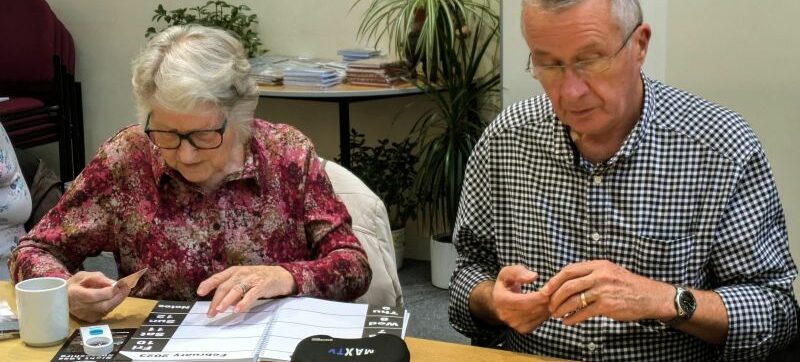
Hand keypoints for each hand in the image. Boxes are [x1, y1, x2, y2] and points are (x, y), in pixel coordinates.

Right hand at [67, 271, 130, 322]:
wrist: (65, 297)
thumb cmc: (75, 284)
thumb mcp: (83, 275)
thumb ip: (98, 278)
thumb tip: (113, 283)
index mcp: (74, 294)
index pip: (91, 296)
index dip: (106, 291)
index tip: (118, 284)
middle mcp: (79, 308)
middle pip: (102, 305)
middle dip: (118, 296)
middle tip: (127, 286)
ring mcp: (85, 316)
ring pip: (107, 309)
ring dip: (119, 299)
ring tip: (126, 288)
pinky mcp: (91, 319)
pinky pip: (106, 312)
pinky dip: (114, 303)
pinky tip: (118, 295)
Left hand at [197, 265, 296, 316]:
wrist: (280, 275)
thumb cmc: (258, 279)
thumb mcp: (243, 281)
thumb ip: (233, 292)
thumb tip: (223, 304)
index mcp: (234, 272)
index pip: (218, 278)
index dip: (208, 284)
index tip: (199, 292)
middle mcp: (241, 274)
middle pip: (225, 286)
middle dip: (216, 300)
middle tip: (211, 313)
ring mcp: (251, 279)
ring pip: (235, 290)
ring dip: (226, 301)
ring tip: (220, 310)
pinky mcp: (261, 285)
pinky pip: (251, 294)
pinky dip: (243, 302)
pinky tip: (237, 310)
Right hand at [491, 265, 550, 333]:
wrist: (500, 300)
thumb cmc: (506, 283)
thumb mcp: (508, 272)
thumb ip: (519, 272)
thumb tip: (533, 277)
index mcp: (500, 300)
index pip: (523, 302)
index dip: (538, 297)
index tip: (549, 289)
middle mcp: (505, 315)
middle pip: (532, 310)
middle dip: (546, 301)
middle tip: (555, 291)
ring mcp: (514, 324)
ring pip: (538, 316)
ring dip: (548, 307)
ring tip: (552, 296)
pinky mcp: (522, 329)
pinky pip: (539, 322)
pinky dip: (545, 313)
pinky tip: (546, 304)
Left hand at [541, 260, 673, 325]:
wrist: (651, 296)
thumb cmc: (628, 286)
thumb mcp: (610, 272)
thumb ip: (591, 273)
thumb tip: (569, 280)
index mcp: (598, 265)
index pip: (569, 270)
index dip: (554, 280)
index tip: (546, 289)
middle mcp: (599, 275)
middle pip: (568, 284)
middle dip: (554, 296)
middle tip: (548, 304)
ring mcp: (603, 290)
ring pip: (573, 299)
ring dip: (561, 308)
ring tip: (556, 315)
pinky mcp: (607, 305)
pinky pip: (583, 312)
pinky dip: (572, 318)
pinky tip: (568, 322)